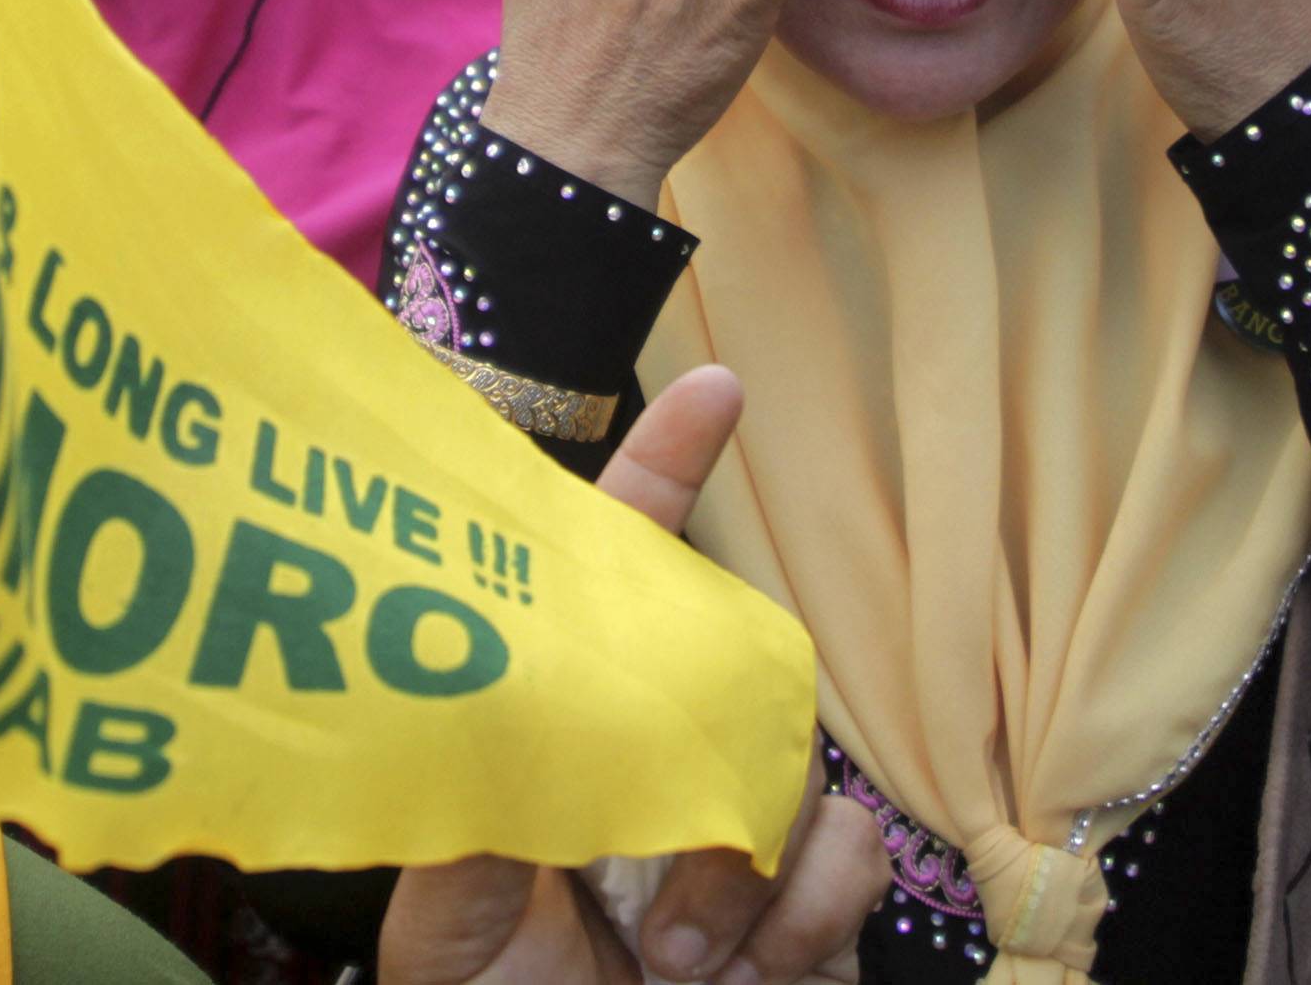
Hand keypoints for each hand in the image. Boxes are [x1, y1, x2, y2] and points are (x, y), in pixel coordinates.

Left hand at [379, 369, 887, 984]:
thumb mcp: (453, 943)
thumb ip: (469, 845)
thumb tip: (491, 744)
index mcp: (562, 746)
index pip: (607, 585)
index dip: (658, 477)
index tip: (715, 384)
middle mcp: (657, 769)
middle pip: (735, 664)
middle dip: (709, 758)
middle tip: (649, 900)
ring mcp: (740, 836)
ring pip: (801, 760)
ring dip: (749, 868)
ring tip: (680, 964)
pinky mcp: (810, 907)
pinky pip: (857, 849)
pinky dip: (811, 911)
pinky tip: (753, 972)